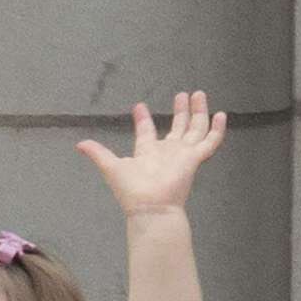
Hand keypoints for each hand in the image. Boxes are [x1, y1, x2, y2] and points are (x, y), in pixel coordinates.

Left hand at [76, 90, 225, 217]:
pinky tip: (221, 115)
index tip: (139, 106)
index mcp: (147, 153)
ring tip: (198, 94)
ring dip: (197, 112)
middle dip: (180, 111)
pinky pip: (210, 142)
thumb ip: (98, 153)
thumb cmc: (131, 190)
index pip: (145, 132)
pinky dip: (217, 129)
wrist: (150, 206)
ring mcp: (182, 154)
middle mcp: (167, 152)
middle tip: (182, 95)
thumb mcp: (111, 167)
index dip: (142, 118)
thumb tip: (79, 144)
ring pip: (195, 129)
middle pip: (177, 127)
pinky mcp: (195, 158)